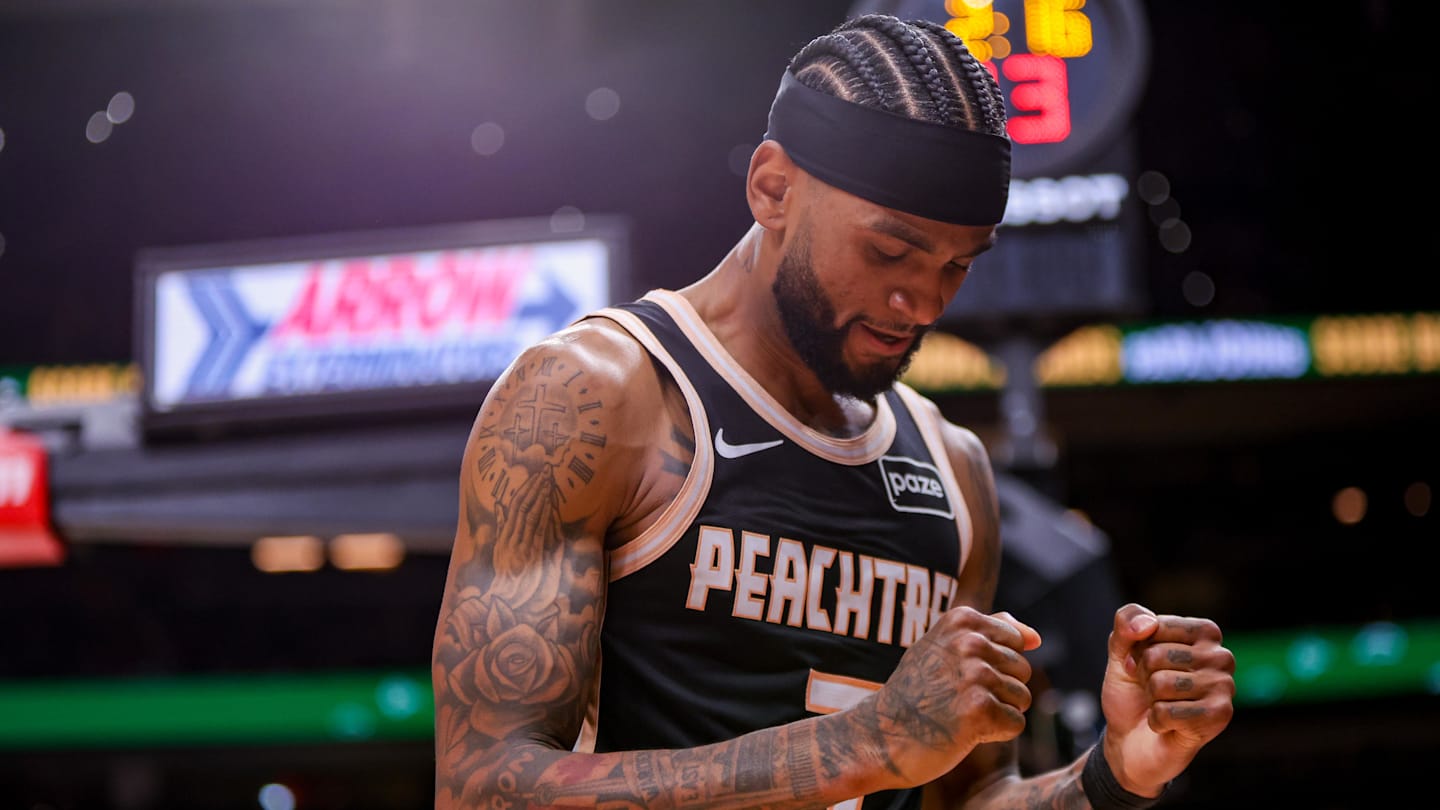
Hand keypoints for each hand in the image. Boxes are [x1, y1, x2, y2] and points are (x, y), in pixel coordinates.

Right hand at [864, 606, 1041, 788]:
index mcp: (962, 619)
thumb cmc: (916, 691)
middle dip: (999, 691)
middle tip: (956, 699)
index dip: (994, 665)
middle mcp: (970, 642)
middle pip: (1023, 670)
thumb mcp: (943, 646)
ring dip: (997, 713)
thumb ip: (990, 631)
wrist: (880, 734)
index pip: (1016, 641)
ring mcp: (975, 675)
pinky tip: (964, 731)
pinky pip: (1015, 723)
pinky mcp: (980, 710)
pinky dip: (994, 734)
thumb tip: (1036, 638)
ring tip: (960, 714)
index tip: (957, 675)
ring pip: (1022, 698)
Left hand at [1099, 603, 1235, 795]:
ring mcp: (1224, 686)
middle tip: (1153, 690)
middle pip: (1156, 655)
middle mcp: (1221, 656)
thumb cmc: (1132, 692)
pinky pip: (1166, 712)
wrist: (1131, 739)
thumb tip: (1148, 624)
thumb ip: (1126, 624)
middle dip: (1143, 676)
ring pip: (1161, 684)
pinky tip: (1168, 725)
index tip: (1143, 664)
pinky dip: (1157, 721)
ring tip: (1163, 705)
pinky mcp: (1219, 716)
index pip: (1155, 626)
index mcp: (1204, 632)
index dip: (1137, 649)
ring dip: (1151, 700)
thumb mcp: (1120, 651)